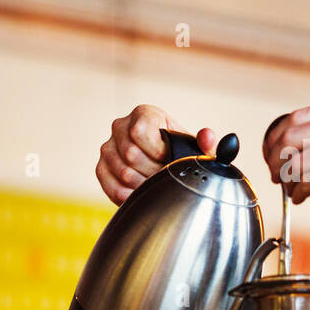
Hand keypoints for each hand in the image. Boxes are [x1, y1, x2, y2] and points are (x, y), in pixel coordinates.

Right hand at [96, 104, 216, 204]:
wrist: (165, 165)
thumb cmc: (180, 152)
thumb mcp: (196, 148)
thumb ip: (206, 143)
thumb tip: (207, 136)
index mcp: (144, 114)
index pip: (139, 132)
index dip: (157, 152)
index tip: (168, 160)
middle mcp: (120, 126)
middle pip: (131, 155)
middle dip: (153, 172)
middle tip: (165, 177)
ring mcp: (108, 147)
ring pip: (122, 172)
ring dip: (143, 184)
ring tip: (156, 185)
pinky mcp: (101, 167)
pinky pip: (111, 186)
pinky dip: (128, 195)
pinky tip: (141, 194)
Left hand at [261, 98, 309, 246]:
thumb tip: (291, 145)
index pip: (295, 117)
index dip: (276, 137)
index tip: (270, 152)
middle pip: (287, 137)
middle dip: (274, 158)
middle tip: (275, 174)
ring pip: (292, 162)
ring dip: (287, 179)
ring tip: (294, 189)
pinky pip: (302, 182)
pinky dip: (297, 192)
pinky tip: (303, 197)